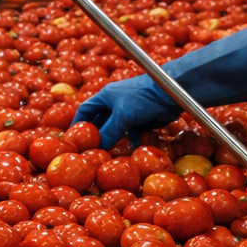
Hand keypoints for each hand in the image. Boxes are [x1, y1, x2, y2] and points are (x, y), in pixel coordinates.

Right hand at [72, 19, 246, 148]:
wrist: (173, 92)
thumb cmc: (144, 97)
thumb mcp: (123, 116)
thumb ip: (109, 132)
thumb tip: (97, 148)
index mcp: (105, 97)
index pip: (85, 111)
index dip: (78, 124)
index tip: (73, 139)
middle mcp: (115, 103)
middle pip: (100, 122)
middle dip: (95, 135)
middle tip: (89, 151)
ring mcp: (129, 111)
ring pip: (116, 129)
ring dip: (113, 140)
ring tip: (108, 154)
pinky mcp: (142, 118)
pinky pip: (132, 132)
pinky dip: (130, 140)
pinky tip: (131, 148)